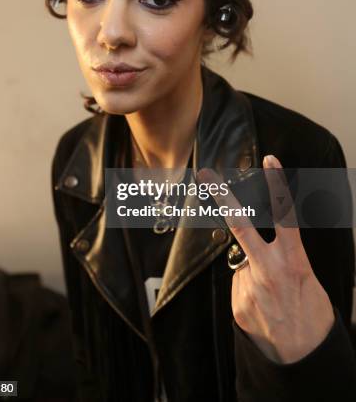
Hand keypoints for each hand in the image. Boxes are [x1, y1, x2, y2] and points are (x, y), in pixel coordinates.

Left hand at [196, 155, 334, 363]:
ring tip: (270, 295)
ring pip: (242, 264)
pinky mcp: (237, 304)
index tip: (269, 160)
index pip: (284, 214)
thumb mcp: (308, 279)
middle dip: (222, 197)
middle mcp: (269, 270)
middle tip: (206, 175)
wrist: (302, 358)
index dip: (276, 184)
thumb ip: (285, 257)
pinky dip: (248, 290)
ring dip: (252, 272)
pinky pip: (238, 285)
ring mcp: (249, 287)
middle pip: (241, 225)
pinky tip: (261, 305)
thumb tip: (261, 248)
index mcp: (292, 260)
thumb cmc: (311, 316)